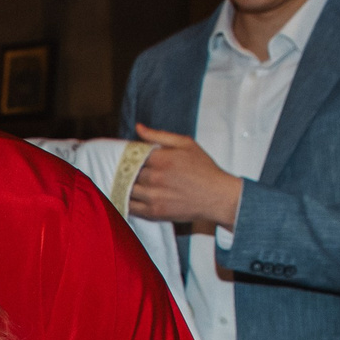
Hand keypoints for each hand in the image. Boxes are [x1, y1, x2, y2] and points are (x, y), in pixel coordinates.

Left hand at [129, 125, 243, 234]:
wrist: (218, 197)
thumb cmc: (204, 169)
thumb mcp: (186, 144)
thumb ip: (159, 135)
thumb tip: (138, 127)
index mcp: (162, 159)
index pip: (132, 154)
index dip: (128, 154)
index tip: (129, 156)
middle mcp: (156, 178)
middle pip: (126, 172)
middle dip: (124, 169)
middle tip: (125, 168)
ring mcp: (154, 196)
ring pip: (125, 189)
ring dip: (122, 184)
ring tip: (125, 181)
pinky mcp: (154, 212)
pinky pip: (130, 206)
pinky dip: (124, 200)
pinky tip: (126, 195)